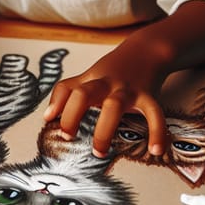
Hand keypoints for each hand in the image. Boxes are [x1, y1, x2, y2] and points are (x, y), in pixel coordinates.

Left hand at [43, 44, 166, 158]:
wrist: (146, 51)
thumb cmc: (113, 69)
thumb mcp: (88, 76)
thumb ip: (66, 93)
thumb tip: (47, 117)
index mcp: (91, 80)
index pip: (68, 89)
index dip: (58, 105)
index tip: (52, 123)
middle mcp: (107, 84)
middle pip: (85, 94)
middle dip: (74, 116)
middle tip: (69, 138)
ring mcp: (128, 89)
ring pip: (114, 106)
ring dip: (104, 130)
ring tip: (99, 152)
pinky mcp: (149, 96)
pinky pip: (154, 114)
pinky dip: (157, 132)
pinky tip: (156, 150)